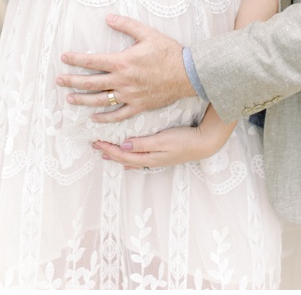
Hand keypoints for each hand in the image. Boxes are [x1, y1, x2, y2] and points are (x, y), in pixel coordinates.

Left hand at [56, 14, 193, 120]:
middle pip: (91, 82)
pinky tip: (95, 118)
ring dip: (83, 100)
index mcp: (122, 62)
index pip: (92, 61)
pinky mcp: (139, 106)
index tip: (64, 58)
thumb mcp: (147, 33)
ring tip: (70, 99)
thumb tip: (108, 18)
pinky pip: (119, 114)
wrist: (189, 74)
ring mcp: (130, 95)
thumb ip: (126, 25)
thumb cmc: (168, 52)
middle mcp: (123, 81)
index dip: (76, 60)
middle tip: (59, 81)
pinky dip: (106, 117)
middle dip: (72, 81)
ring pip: (101, 100)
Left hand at [93, 123, 217, 169]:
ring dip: (117, 156)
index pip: (123, 155)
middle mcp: (151, 160)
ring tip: (105, 154)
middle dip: (109, 153)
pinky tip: (126, 160)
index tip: (96, 142)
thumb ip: (142, 144)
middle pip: (124, 159)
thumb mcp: (162, 139)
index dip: (109, 149)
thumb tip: (123, 146)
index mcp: (149, 157)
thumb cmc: (184, 140)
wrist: (205, 143)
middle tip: (95, 146)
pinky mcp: (161, 156)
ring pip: (131, 160)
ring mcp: (156, 159)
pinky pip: (139, 160)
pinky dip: (129, 159)